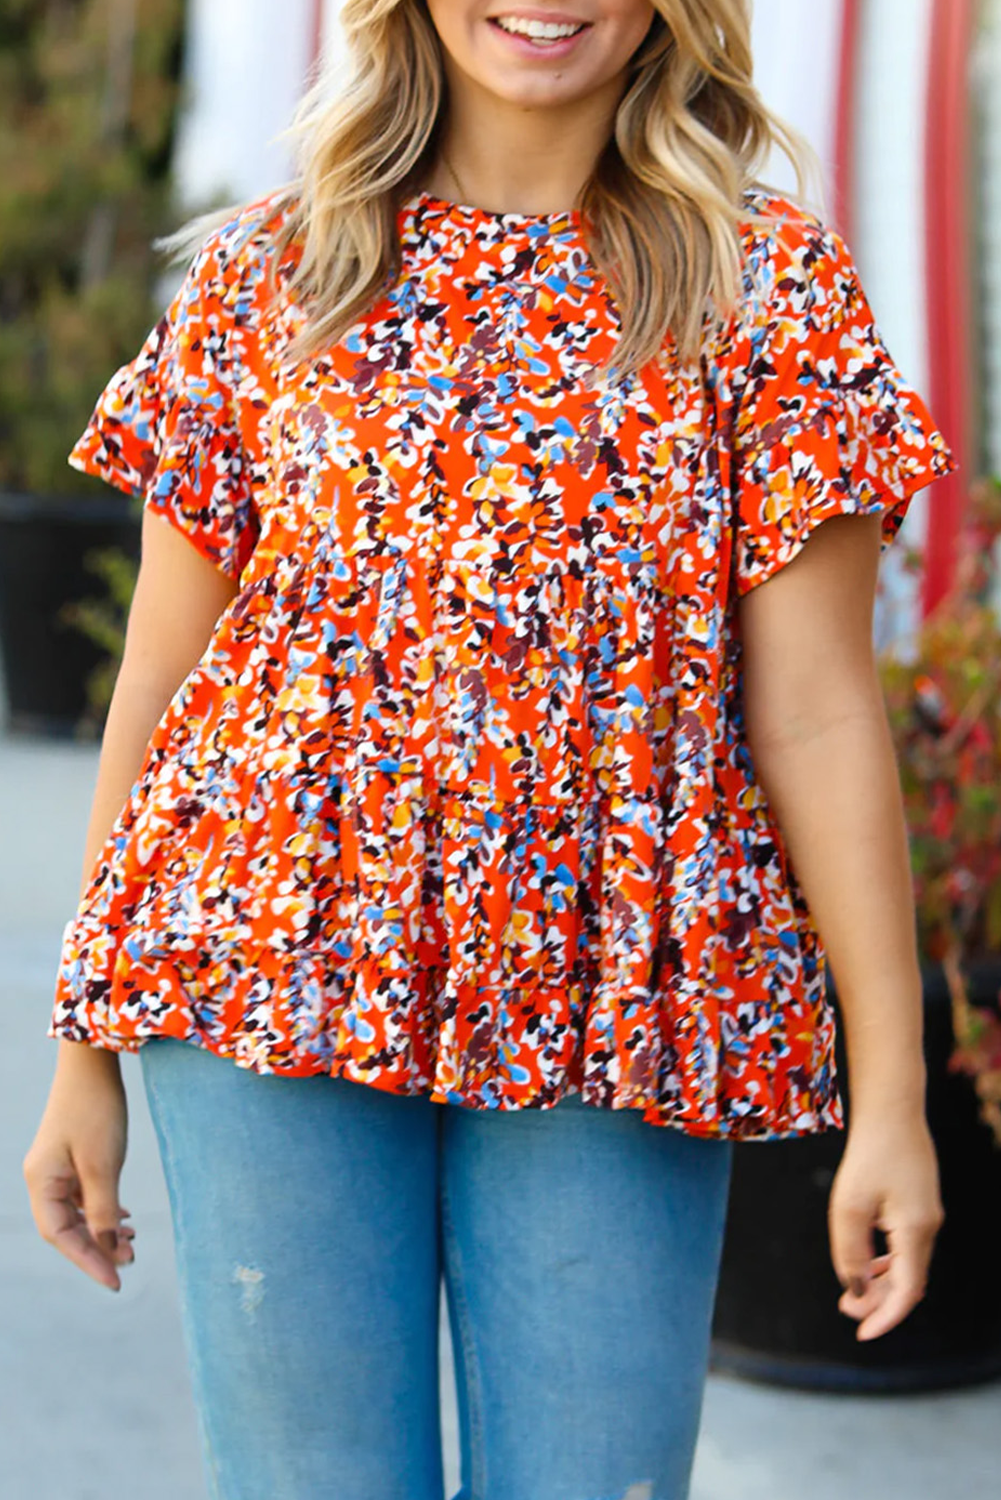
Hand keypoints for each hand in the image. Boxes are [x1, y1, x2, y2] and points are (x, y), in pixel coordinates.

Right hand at [23, 1050, 135, 1291]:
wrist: (93, 1063)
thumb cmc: (96, 1109)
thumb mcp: (103, 1164)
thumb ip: (103, 1209)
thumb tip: (106, 1249)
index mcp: (42, 1181)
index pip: (60, 1236)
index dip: (87, 1261)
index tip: (115, 1281)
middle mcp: (43, 1178)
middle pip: (66, 1228)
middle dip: (96, 1248)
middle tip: (129, 1261)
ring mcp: (56, 1168)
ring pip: (76, 1213)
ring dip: (102, 1230)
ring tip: (132, 1242)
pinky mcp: (71, 1157)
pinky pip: (83, 1196)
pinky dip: (103, 1210)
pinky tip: (124, 1219)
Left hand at [827, 1111, 943, 1339]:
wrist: (892, 1111)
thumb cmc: (869, 1154)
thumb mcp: (849, 1205)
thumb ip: (850, 1252)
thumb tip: (854, 1291)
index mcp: (916, 1231)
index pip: (906, 1291)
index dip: (885, 1317)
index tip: (862, 1334)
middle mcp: (928, 1228)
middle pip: (908, 1282)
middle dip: (879, 1302)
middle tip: (846, 1311)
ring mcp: (927, 1216)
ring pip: (908, 1266)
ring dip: (882, 1283)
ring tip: (851, 1293)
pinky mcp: (920, 1206)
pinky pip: (907, 1248)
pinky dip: (888, 1263)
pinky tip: (867, 1265)